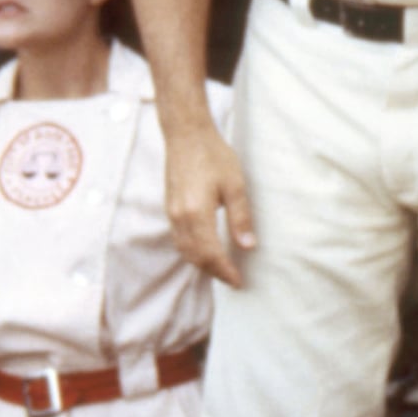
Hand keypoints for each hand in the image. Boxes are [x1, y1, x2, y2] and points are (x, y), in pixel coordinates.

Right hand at [162, 123, 254, 287]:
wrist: (186, 135)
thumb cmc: (213, 155)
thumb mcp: (234, 185)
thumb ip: (240, 218)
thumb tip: (247, 247)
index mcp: (197, 214)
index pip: (211, 254)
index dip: (225, 271)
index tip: (239, 281)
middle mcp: (180, 218)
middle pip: (196, 257)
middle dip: (214, 272)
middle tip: (233, 280)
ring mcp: (172, 214)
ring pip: (185, 250)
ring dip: (202, 264)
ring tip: (221, 270)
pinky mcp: (170, 208)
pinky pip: (179, 239)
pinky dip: (192, 252)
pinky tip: (205, 251)